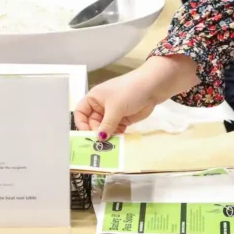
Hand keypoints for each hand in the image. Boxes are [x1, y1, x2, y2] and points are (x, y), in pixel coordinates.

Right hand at [74, 56, 199, 135]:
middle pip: (92, 123)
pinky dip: (116, 137)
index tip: (86, 134)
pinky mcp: (123, 120)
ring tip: (109, 147)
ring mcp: (113, 114)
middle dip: (96, 133)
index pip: (80, 112)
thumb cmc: (129, 91)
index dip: (81, 123)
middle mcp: (101, 106)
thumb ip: (106, 125)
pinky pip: (115, 131)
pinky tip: (118, 144)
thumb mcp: (115, 107)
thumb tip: (99, 139)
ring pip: (104, 129)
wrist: (153, 87)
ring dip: (106, 137)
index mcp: (94, 98)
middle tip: (100, 144)